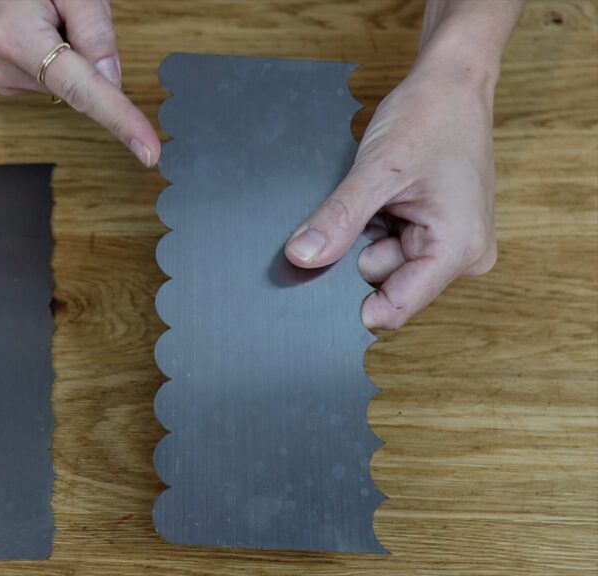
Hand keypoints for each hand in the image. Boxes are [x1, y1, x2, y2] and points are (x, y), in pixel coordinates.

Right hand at [0, 0, 160, 166]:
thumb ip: (96, 32)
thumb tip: (112, 83)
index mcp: (17, 38)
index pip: (82, 91)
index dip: (120, 120)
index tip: (148, 151)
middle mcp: (1, 65)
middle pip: (76, 85)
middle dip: (87, 53)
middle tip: (67, 12)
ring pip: (64, 83)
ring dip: (69, 53)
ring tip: (47, 13)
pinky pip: (47, 78)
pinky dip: (54, 58)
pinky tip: (38, 28)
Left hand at [284, 58, 498, 329]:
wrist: (452, 83)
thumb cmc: (430, 117)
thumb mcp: (378, 169)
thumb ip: (340, 218)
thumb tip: (302, 258)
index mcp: (458, 249)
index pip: (394, 307)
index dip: (350, 297)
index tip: (322, 269)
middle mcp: (463, 257)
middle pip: (383, 282)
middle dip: (361, 248)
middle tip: (369, 205)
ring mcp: (452, 246)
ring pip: (382, 263)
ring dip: (368, 233)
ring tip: (382, 196)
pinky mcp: (439, 235)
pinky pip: (390, 246)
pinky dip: (377, 225)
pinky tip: (386, 198)